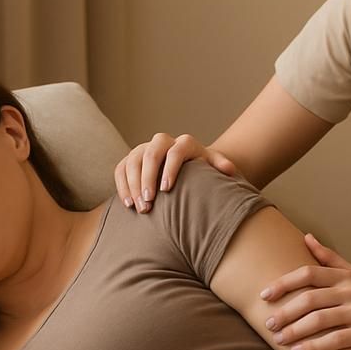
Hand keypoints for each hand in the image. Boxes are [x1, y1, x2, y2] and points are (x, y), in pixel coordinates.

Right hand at [113, 133, 240, 212]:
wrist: (187, 167)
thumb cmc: (202, 171)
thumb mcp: (212, 167)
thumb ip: (220, 165)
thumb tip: (229, 170)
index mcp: (184, 143)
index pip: (175, 151)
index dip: (170, 169)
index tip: (166, 190)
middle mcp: (162, 142)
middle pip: (150, 155)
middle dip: (147, 179)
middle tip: (149, 202)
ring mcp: (144, 149)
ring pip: (132, 161)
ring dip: (133, 185)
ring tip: (139, 207)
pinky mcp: (131, 158)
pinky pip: (121, 169)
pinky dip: (122, 186)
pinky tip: (128, 204)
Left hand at [261, 234, 350, 349]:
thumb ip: (329, 257)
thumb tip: (306, 237)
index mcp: (345, 276)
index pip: (308, 274)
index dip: (284, 283)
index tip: (264, 294)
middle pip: (309, 299)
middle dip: (285, 312)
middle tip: (268, 323)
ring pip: (320, 321)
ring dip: (295, 331)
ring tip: (278, 340)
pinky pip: (335, 341)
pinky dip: (314, 347)